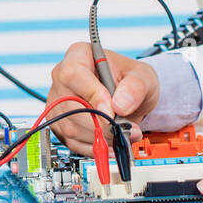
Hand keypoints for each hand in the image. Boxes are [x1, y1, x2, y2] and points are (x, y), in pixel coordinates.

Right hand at [45, 42, 159, 155]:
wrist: (129, 98)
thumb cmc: (132, 81)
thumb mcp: (143, 77)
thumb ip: (136, 87)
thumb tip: (120, 104)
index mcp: (79, 55)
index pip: (73, 74)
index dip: (92, 94)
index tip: (112, 111)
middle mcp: (62, 77)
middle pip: (70, 105)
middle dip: (101, 123)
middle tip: (125, 128)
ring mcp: (58, 102)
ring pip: (70, 127)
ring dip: (100, 137)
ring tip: (122, 134)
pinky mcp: (60, 124)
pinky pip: (71, 142)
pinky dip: (93, 147)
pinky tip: (110, 144)